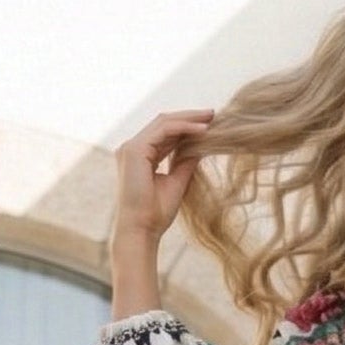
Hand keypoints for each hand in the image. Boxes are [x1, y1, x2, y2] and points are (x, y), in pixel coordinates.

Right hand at [114, 108, 216, 243]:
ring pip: (163, 122)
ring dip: (189, 119)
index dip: (186, 126)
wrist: (142, 230)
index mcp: (139, 156)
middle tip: (213, 113)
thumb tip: (202, 145)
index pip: (164, 133)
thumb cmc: (156, 214)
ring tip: (211, 118)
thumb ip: (186, 162)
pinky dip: (184, 128)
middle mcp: (132, 148)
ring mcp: (131, 147)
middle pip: (163, 122)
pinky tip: (203, 130)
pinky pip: (164, 130)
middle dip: (189, 117)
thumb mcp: (177, 182)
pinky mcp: (135, 150)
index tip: (209, 124)